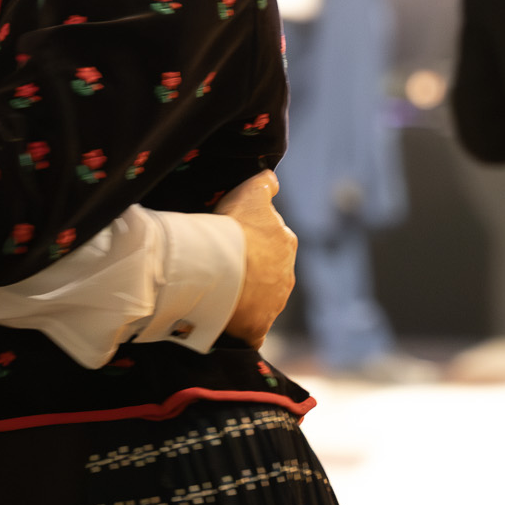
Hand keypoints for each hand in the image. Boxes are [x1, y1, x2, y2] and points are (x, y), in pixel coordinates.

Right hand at [214, 171, 295, 348]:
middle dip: (252, 269)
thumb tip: (272, 178)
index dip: (252, 238)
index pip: (272, 239)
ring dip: (245, 296)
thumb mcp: (250, 192)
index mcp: (286, 242)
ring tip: (217, 291)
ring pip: (260, 298)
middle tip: (223, 265)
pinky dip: (240, 324)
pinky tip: (223, 320)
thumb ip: (264, 184)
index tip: (233, 239)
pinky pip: (250, 327)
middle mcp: (286, 274)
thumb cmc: (234, 229)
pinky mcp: (259, 326)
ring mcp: (274, 303)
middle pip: (268, 271)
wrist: (221, 271)